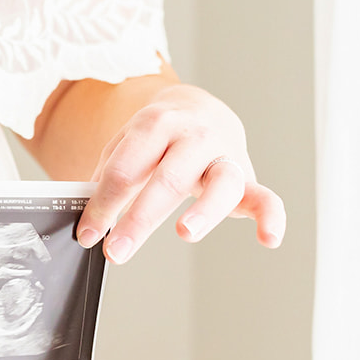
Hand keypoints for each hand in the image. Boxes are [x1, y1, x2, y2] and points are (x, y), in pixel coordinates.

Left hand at [75, 83, 284, 262]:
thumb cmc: (156, 138)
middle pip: (168, 179)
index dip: (103, 204)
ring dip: (204, 210)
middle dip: (139, 219)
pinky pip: (265, 196)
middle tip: (116, 250)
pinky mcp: (247, 176)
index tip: (87, 234)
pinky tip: (268, 239)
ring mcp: (224, 155)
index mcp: (155, 125)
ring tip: (185, 232)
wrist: (199, 108)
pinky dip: (271, 217)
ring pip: (221, 183)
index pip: (125, 170)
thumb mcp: (126, 146)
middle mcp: (193, 137)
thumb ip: (110, 179)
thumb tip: (89, 221)